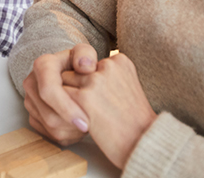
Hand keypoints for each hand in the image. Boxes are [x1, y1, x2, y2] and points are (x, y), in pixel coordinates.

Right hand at [22, 44, 97, 144]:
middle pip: (49, 115)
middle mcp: (31, 84)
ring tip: (88, 124)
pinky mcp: (33, 117)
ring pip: (50, 127)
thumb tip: (85, 67)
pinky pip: (49, 135)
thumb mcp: (84, 53)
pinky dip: (67, 135)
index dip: (66, 108)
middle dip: (72, 124)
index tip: (86, 121)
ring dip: (71, 131)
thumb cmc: (78, 64)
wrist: (67, 72)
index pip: (48, 90)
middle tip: (92, 126)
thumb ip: (86, 55)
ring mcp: (30, 102)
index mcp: (42, 65)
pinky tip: (79, 126)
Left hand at [63, 53, 155, 168]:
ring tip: (88, 114)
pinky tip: (78, 119)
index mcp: (119, 61)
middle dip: (78, 88)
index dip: (92, 84)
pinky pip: (60, 97)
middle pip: (75, 71)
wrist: (142, 142)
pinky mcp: (83, 97)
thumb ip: (108, 76)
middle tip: (95, 108)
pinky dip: (64, 109)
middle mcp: (107, 65)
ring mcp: (94, 80)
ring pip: (65, 82)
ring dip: (69, 98)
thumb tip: (83, 71)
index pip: (89, 65)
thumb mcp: (127, 87)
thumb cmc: (135, 121)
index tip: (105, 98)